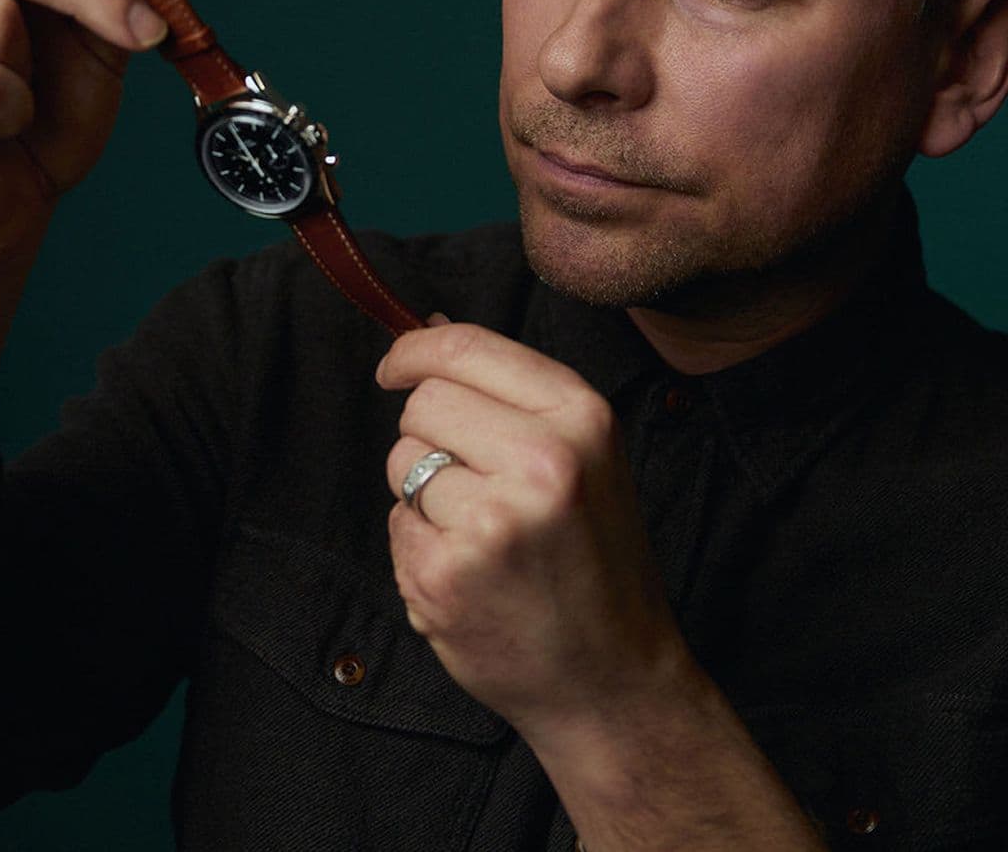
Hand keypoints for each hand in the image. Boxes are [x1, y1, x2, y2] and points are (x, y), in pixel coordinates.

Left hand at [377, 322, 686, 737]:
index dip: (415, 351)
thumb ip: (512, 395)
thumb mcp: (586, 457)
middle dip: (432, 435)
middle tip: (477, 485)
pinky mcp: (445, 575)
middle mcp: (541, 461)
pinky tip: (470, 576)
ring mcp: (490, 521)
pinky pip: (397, 525)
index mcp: (582, 418)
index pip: (466, 348)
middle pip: (424, 404)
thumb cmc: (595, 560)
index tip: (395, 365)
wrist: (612, 678)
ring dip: (426, 495)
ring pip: (403, 463)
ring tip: (484, 537)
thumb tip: (427, 329)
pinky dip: (420, 547)